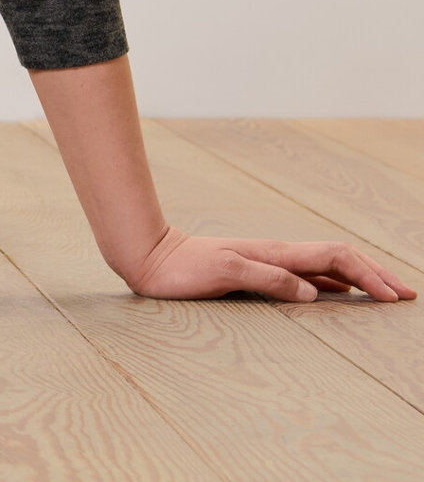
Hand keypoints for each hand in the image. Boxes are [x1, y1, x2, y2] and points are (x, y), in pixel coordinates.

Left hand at [125, 224, 417, 302]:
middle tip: (406, 294)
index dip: (368, 275)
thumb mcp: (224, 272)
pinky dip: (333, 283)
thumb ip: (267, 278)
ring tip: (384, 292)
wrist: (150, 257)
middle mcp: (276, 254)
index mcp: (275, 253)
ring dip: (358, 277)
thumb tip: (313, 292)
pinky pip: (307, 276)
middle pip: (338, 258)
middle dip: (374, 274)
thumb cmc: (182, 268)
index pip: (334, 258)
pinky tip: (339, 294)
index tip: (394, 296)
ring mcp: (268, 261)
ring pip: (325, 266)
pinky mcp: (256, 271)